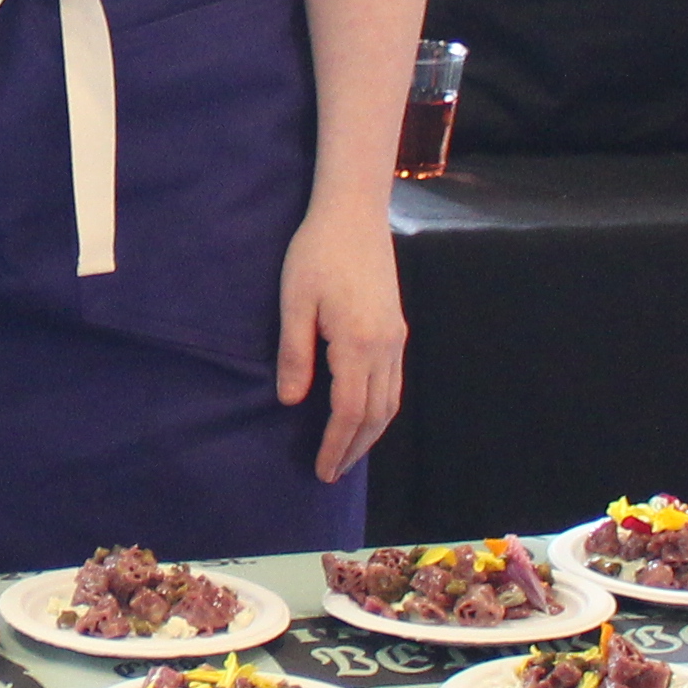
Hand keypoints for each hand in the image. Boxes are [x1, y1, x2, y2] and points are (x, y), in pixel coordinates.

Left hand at [273, 199, 408, 483]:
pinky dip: (381, 409)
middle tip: (332, 474)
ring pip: (391, 401)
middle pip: (377, 415)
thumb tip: (290, 400)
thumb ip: (294, 354)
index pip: (350, 411)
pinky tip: (363, 416)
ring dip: (370, 433)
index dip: (335, 444)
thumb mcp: (294, 302)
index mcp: (358, 342)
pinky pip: (394, 382)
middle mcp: (385, 346)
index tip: (321, 469)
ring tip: (347, 454)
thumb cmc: (316, 252)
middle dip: (354, 449)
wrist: (354, 213)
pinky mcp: (397, 328)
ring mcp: (396, 337)